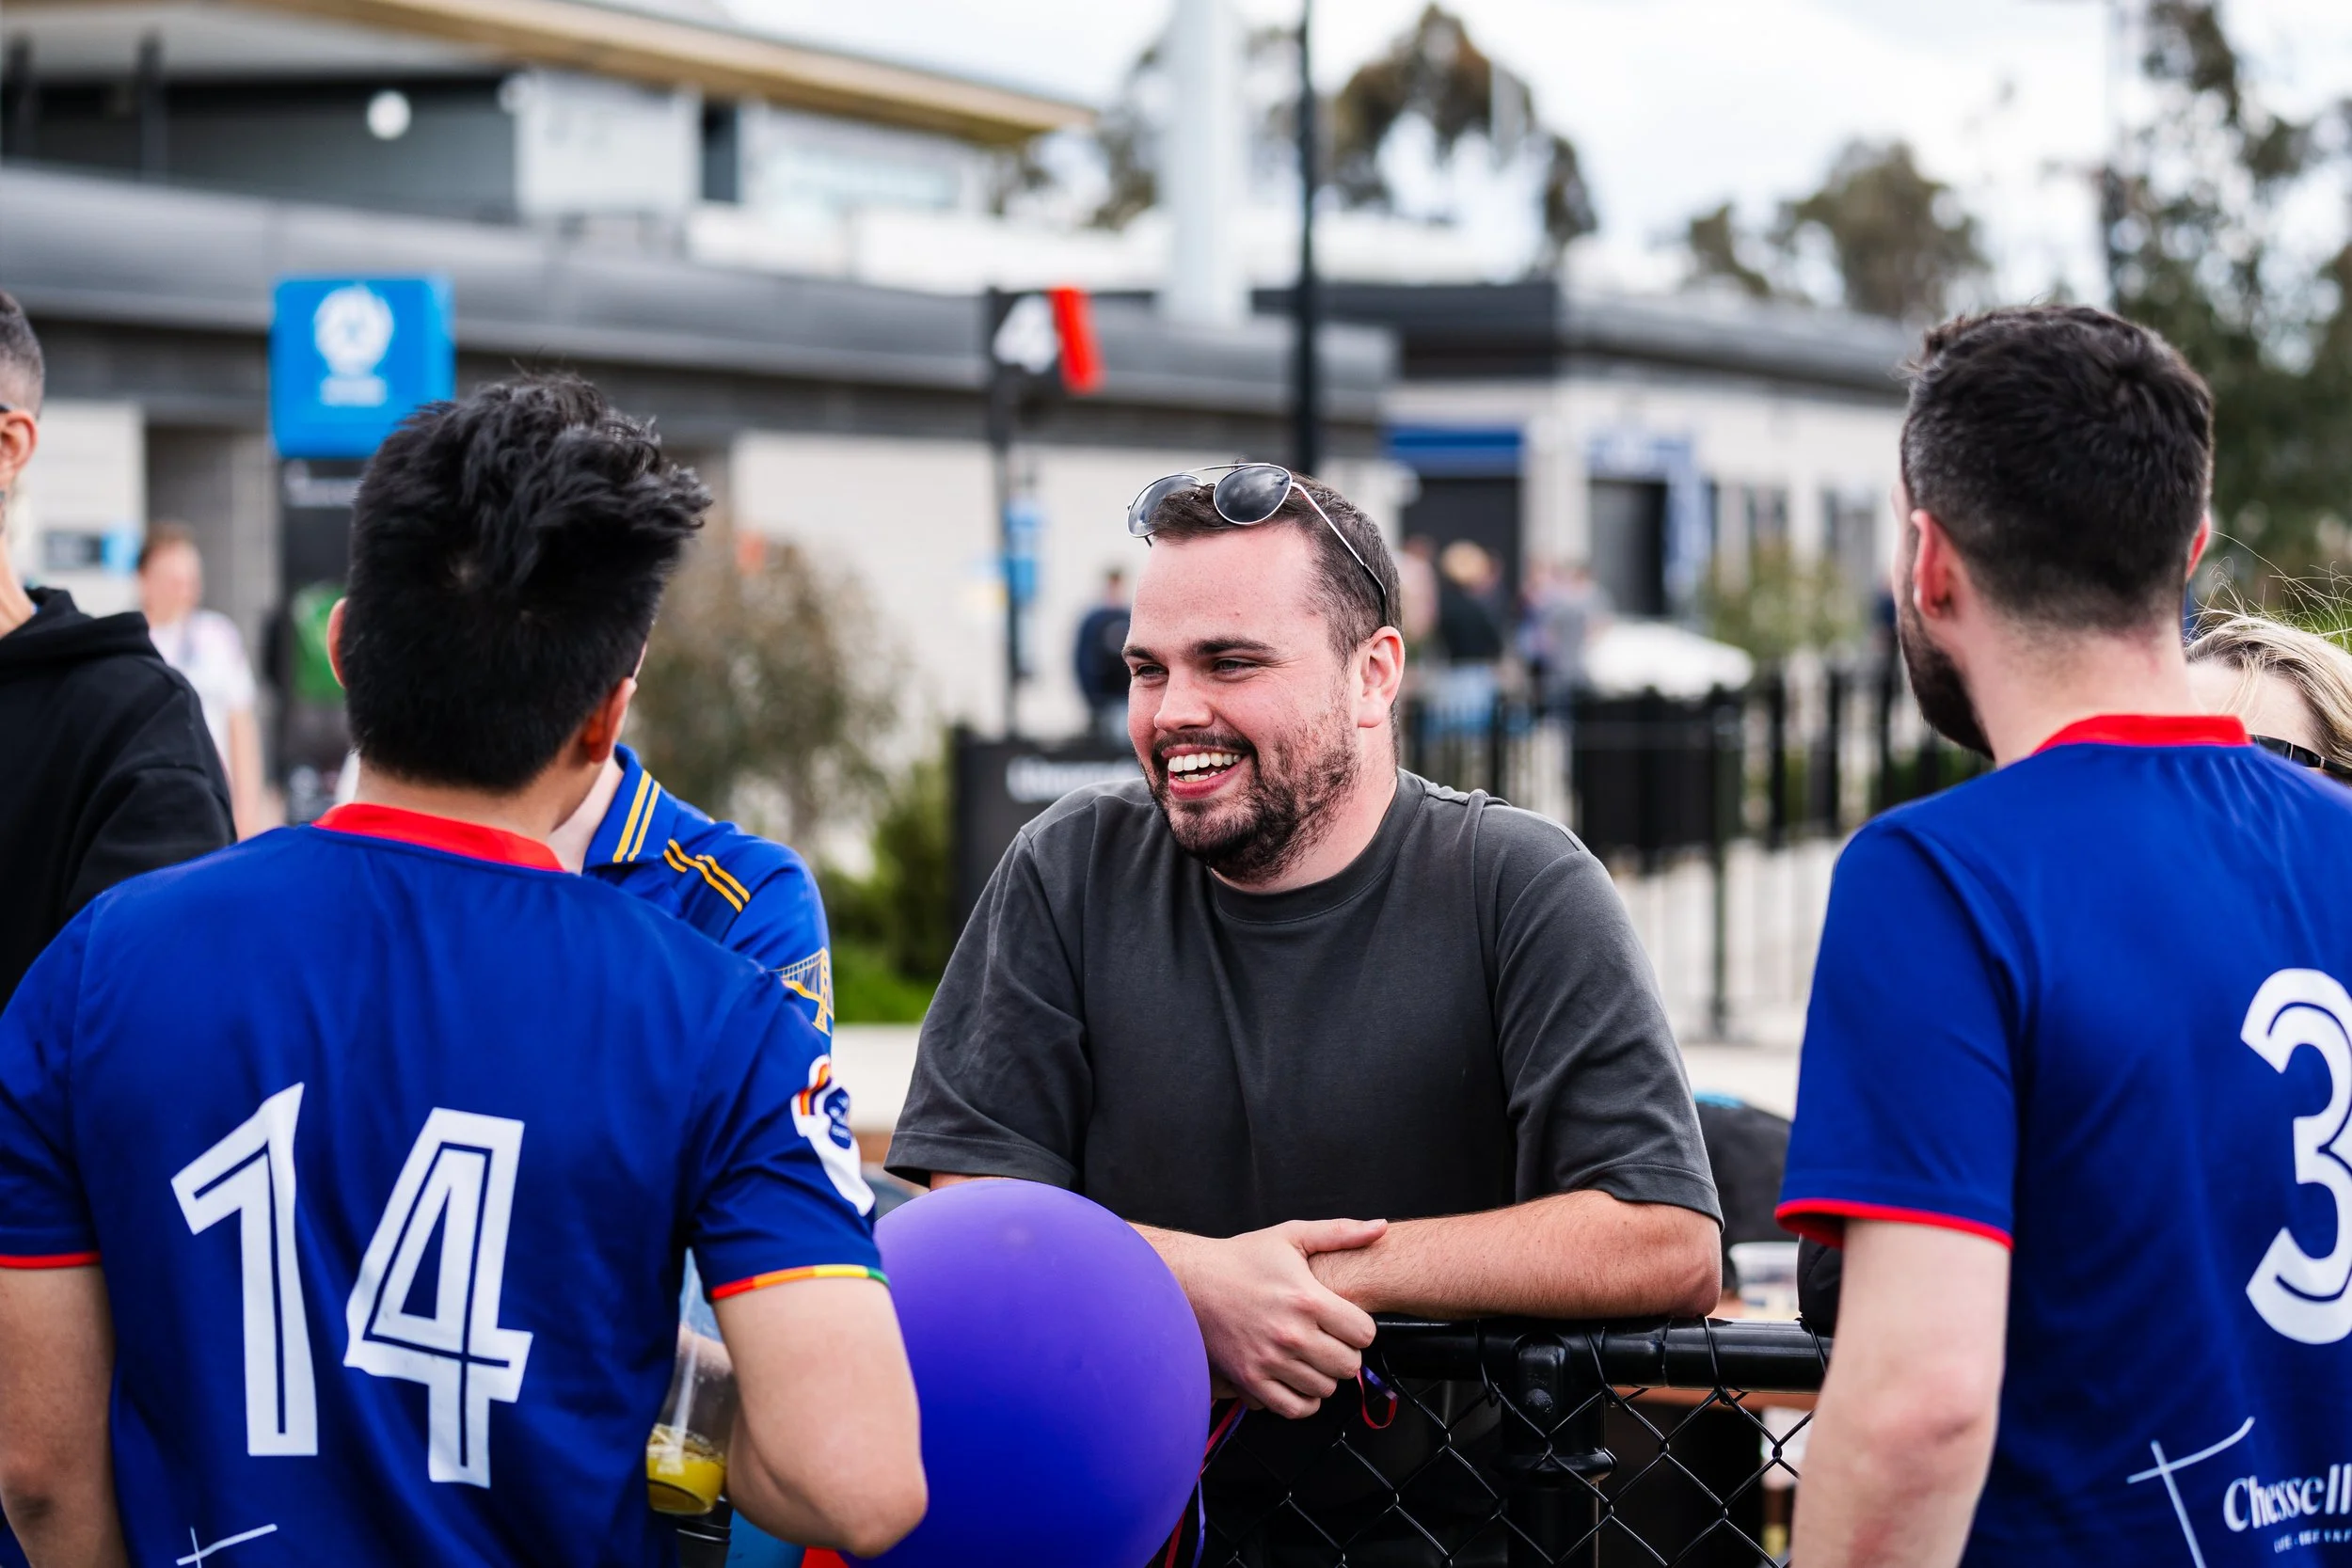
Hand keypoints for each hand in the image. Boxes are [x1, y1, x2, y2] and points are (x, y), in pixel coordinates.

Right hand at [1154, 1218, 1386, 1419]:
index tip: (1345, 1321)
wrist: (1190, 1281)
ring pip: (1325, 1389)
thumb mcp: (1291, 1236)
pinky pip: (1295, 1408)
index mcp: (1307, 1300)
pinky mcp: (1250, 1380)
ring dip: (1324, 1375)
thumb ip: (1340, 1232)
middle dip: (1345, 1352)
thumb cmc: (1241, 1258)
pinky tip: (1298, 1379)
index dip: (1360, 1327)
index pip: (1365, 1334)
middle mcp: (1291, 1334)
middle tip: (1329, 1339)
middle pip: (1349, 1365)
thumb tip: (1381, 1227)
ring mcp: (1270, 1361)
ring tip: (1311, 1356)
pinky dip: (1303, 1400)